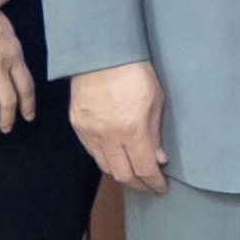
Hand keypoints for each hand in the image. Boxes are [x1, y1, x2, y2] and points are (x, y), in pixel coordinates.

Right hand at [69, 61, 174, 196]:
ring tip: (134, 174)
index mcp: (132, 130)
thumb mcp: (156, 100)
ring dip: (121, 174)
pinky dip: (105, 159)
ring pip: (105, 167)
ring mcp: (90, 132)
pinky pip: (92, 152)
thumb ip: (155, 133)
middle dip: (139, 185)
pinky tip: (116, 158)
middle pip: (123, 175)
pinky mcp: (78, 125)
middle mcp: (109, 136)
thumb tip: (159, 158)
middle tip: (149, 186)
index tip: (161, 187)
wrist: (100, 52)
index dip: (154, 183)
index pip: (144, 169)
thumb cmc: (134, 71)